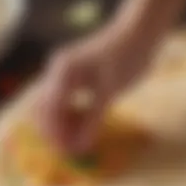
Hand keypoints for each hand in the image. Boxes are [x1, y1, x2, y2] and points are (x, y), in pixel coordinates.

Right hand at [38, 24, 152, 154]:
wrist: (139, 32)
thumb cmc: (126, 57)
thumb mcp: (109, 91)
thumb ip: (92, 120)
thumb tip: (80, 147)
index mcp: (63, 72)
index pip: (49, 111)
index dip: (56, 134)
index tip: (68, 153)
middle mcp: (58, 72)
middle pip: (45, 110)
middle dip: (54, 132)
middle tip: (71, 152)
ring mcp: (65, 74)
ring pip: (54, 107)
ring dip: (62, 126)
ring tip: (77, 144)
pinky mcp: (76, 78)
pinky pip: (66, 102)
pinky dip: (71, 118)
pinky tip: (81, 129)